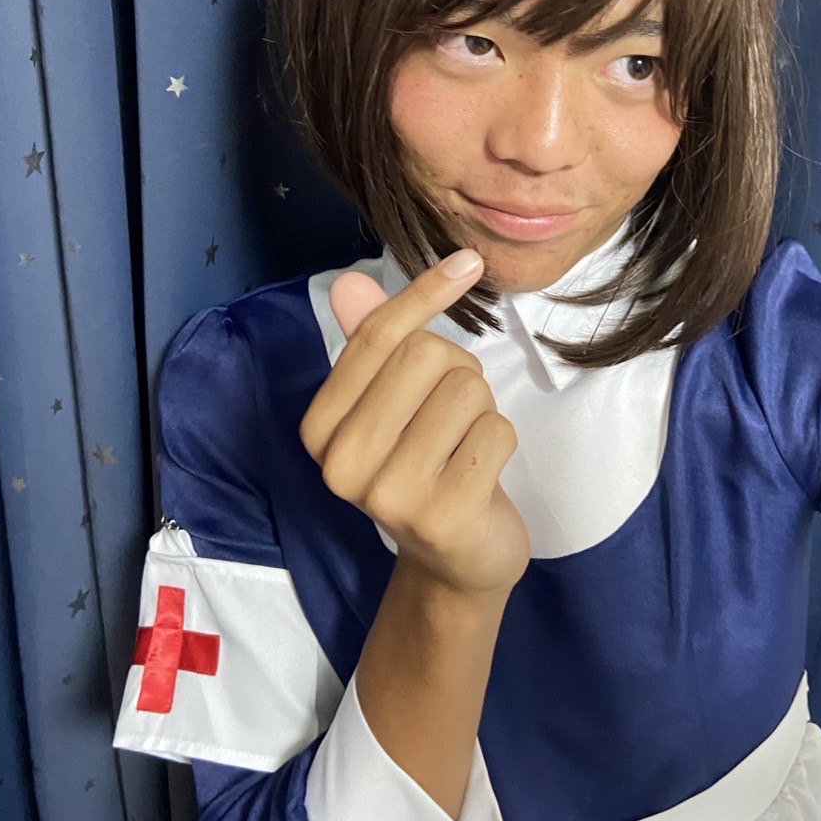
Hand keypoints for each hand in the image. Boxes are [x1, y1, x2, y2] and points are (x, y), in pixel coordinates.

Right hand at [299, 249, 530, 598]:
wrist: (457, 559)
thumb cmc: (427, 464)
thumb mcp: (395, 401)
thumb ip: (373, 342)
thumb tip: (347, 282)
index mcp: (319, 428)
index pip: (375, 336)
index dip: (426, 292)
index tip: (469, 261)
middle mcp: (341, 464)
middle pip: (426, 356)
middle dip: (459, 371)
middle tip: (454, 414)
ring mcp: (388, 496)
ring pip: (466, 391)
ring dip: (482, 409)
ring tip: (465, 445)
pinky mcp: (441, 517)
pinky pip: (496, 432)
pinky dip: (501, 441)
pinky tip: (481, 474)